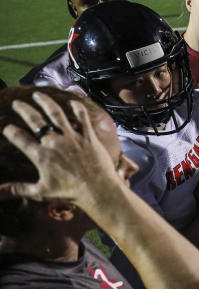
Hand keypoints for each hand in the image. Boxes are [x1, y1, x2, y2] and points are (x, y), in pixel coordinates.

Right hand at [0, 93, 119, 206]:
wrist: (99, 191)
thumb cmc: (70, 193)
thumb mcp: (41, 192)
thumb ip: (18, 189)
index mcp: (41, 156)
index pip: (20, 138)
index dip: (11, 131)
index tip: (7, 127)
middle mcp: (55, 143)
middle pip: (35, 121)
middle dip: (24, 110)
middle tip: (17, 103)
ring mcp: (72, 138)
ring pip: (56, 114)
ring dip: (46, 102)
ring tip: (38, 94)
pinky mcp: (89, 136)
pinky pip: (83, 117)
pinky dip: (77, 107)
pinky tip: (72, 101)